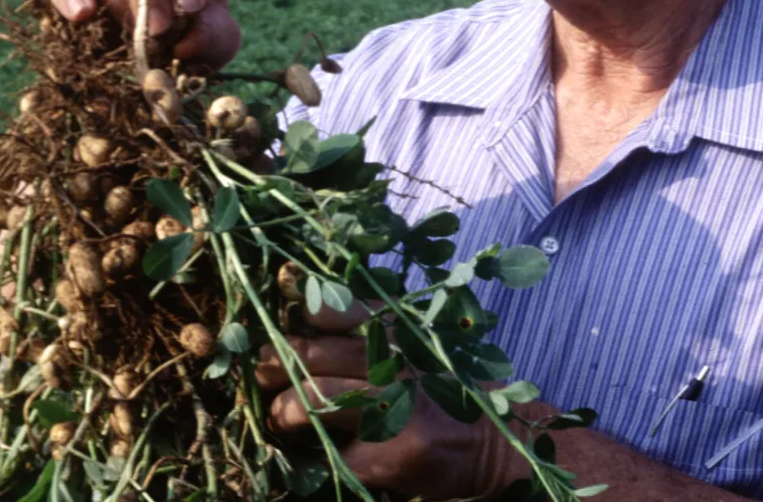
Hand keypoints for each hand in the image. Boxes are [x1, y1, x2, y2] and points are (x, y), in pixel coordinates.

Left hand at [255, 302, 528, 499]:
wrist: (497, 445)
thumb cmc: (447, 390)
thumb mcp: (417, 345)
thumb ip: (370, 328)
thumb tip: (303, 308)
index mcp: (401, 331)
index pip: (338, 305)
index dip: (301, 306)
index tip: (282, 309)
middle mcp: (397, 364)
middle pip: (310, 353)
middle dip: (274, 364)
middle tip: (265, 374)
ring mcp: (395, 410)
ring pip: (311, 400)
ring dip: (283, 411)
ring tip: (282, 417)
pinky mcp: (392, 456)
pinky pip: (331, 453)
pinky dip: (315, 455)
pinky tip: (316, 454)